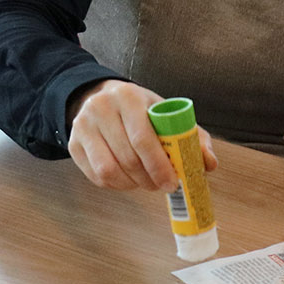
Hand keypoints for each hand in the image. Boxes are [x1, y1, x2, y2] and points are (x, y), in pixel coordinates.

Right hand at [65, 80, 217, 191]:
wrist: (100, 98)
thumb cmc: (140, 110)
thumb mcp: (165, 114)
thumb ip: (192, 137)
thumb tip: (209, 163)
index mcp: (128, 97)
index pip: (143, 138)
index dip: (159, 166)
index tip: (173, 183)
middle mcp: (101, 109)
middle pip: (127, 157)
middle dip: (149, 179)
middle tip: (162, 186)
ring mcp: (83, 127)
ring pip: (109, 170)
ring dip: (132, 184)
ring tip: (146, 183)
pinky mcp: (74, 144)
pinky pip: (96, 176)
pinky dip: (117, 185)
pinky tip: (128, 180)